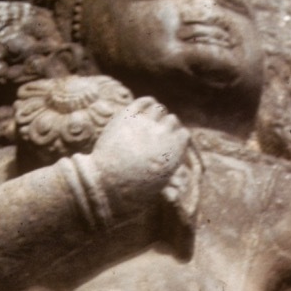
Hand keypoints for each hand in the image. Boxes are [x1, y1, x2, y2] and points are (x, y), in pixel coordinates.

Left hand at [85, 95, 193, 221]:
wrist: (107, 182)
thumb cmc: (133, 189)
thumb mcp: (158, 184)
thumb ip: (170, 171)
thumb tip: (177, 171)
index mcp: (173, 152)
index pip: (184, 135)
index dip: (178, 137)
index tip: (172, 140)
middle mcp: (163, 135)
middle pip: (172, 120)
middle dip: (167, 125)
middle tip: (159, 130)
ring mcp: (145, 124)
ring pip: (159, 109)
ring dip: (157, 113)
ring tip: (151, 118)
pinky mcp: (128, 116)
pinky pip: (143, 101)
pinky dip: (147, 102)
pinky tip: (146, 105)